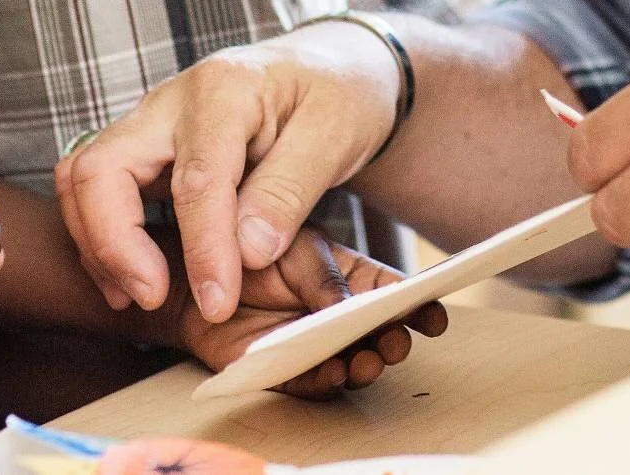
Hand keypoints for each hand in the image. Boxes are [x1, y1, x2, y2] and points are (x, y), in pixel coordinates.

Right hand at [55, 26, 398, 321]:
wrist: (330, 68)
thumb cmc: (337, 96)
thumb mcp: (335, 136)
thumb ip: (289, 192)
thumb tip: (246, 253)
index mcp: (225, 91)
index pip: (197, 180)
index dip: (204, 250)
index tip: (218, 303)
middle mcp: (171, 101)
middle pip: (101, 168)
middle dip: (114, 243)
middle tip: (153, 297)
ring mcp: (150, 122)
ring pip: (83, 177)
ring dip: (98, 242)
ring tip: (137, 295)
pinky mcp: (145, 147)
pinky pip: (96, 189)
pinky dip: (100, 235)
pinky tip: (133, 278)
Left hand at [160, 229, 447, 398]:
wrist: (196, 272)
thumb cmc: (251, 247)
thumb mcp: (296, 246)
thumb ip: (324, 274)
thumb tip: (349, 305)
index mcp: (349, 277)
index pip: (390, 293)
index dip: (415, 305)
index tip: (433, 315)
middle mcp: (335, 315)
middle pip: (375, 334)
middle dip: (392, 342)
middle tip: (396, 343)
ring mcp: (310, 344)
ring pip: (347, 362)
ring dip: (363, 366)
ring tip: (367, 362)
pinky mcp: (280, 370)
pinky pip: (306, 383)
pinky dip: (322, 383)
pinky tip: (333, 375)